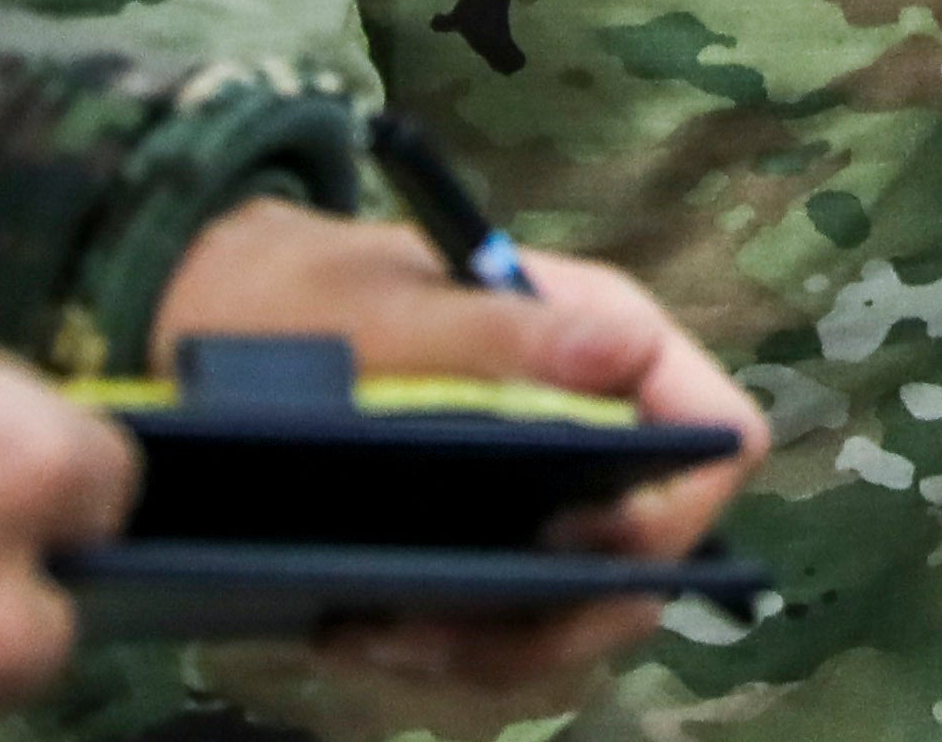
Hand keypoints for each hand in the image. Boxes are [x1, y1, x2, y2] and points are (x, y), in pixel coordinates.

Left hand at [149, 198, 768, 693]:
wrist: (223, 320)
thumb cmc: (310, 293)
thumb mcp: (383, 308)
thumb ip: (501, 332)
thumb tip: (625, 349)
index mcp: (608, 341)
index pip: (717, 440)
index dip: (665, 515)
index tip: (558, 542)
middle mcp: (601, 424)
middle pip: (652, 559)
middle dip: (558, 617)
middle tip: (433, 625)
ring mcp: (554, 491)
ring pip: (580, 611)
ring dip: (490, 648)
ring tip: (377, 633)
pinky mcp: (498, 541)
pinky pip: (512, 627)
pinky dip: (448, 649)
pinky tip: (362, 630)